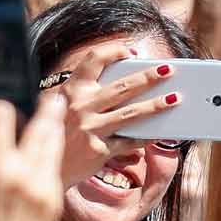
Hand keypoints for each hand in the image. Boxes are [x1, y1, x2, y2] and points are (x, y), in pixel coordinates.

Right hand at [0, 95, 66, 220]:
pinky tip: (55, 144)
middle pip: (39, 130)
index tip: (3, 107)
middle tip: (54, 96)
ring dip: (56, 128)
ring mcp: (43, 185)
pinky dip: (55, 152)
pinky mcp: (56, 196)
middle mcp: (23, 174)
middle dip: (47, 110)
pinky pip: (58, 167)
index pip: (2, 124)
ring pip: (54, 146)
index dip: (2, 111)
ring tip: (58, 113)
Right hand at [57, 42, 180, 187]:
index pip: (94, 61)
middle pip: (122, 87)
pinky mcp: (99, 150)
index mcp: (71, 90)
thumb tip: (129, 85)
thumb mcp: (64, 105)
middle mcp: (81, 106)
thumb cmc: (60, 132)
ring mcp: (90, 128)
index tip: (133, 52)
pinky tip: (162, 132)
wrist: (44, 167)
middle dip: (149, 77)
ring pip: (131, 113)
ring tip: (175, 98)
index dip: (115, 52)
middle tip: (169, 69)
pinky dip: (147, 136)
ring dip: (156, 105)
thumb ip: (88, 94)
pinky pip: (130, 141)